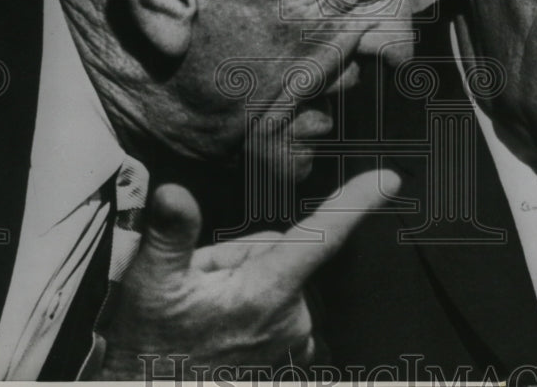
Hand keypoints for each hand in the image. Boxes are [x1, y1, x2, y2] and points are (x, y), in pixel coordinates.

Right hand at [97, 168, 399, 378]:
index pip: (322, 235)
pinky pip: (279, 305)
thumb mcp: (148, 285)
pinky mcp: (289, 357)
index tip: (388, 179)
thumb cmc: (150, 350)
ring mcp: (292, 341)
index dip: (356, 202)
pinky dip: (253, 306)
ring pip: (275, 276)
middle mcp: (291, 317)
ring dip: (242, 283)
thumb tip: (174, 194)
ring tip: (203, 309)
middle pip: (278, 248)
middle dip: (238, 255)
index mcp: (266, 292)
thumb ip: (169, 234)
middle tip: (198, 283)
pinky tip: (220, 326)